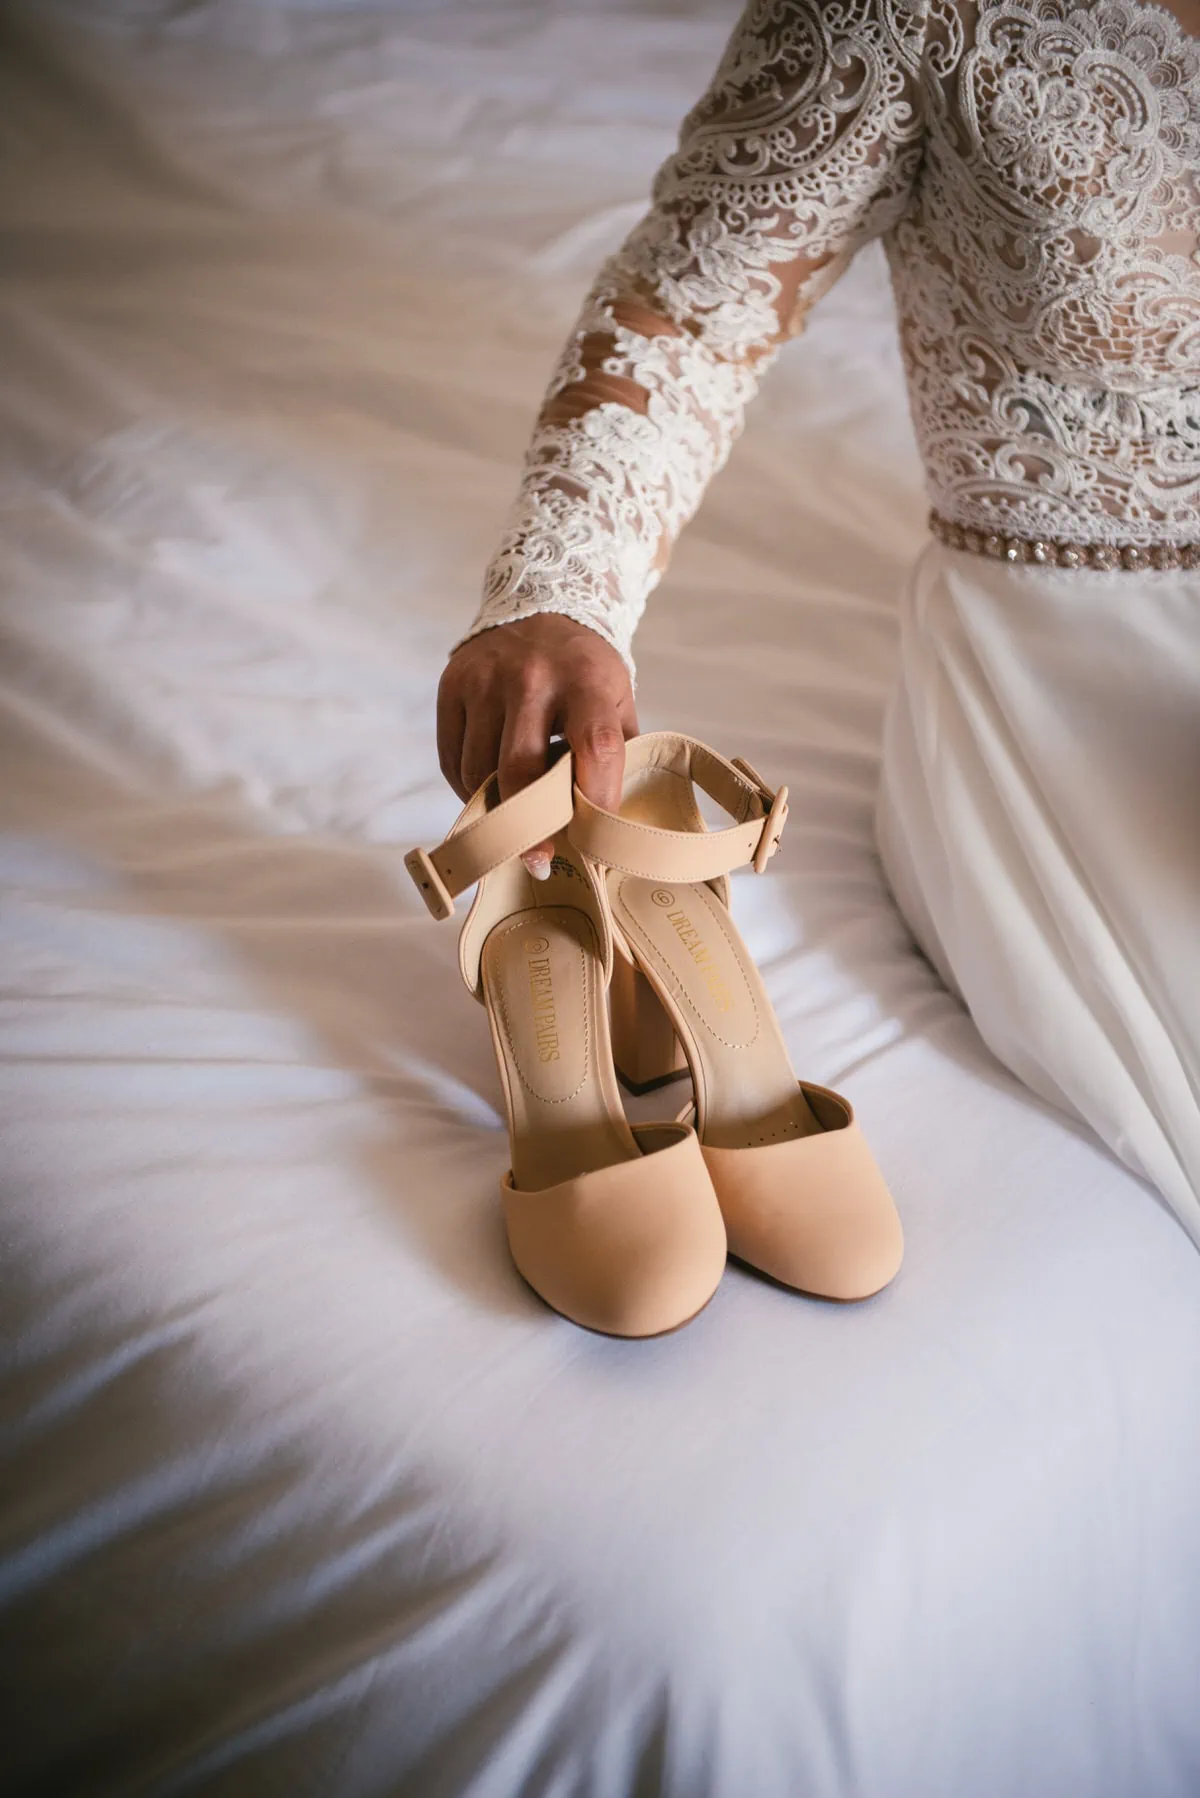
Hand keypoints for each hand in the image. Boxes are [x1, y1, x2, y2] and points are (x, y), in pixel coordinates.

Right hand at [437, 614, 636, 876]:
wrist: (540, 606)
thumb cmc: (586, 670)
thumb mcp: (618, 700)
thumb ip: (618, 756)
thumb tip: (614, 828)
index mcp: (585, 679)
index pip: (594, 745)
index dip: (595, 798)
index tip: (595, 841)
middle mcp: (530, 676)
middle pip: (520, 767)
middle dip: (529, 825)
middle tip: (539, 862)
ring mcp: (484, 679)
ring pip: (478, 770)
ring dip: (496, 810)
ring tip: (515, 826)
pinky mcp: (451, 687)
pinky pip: (452, 760)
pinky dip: (468, 789)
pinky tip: (489, 795)